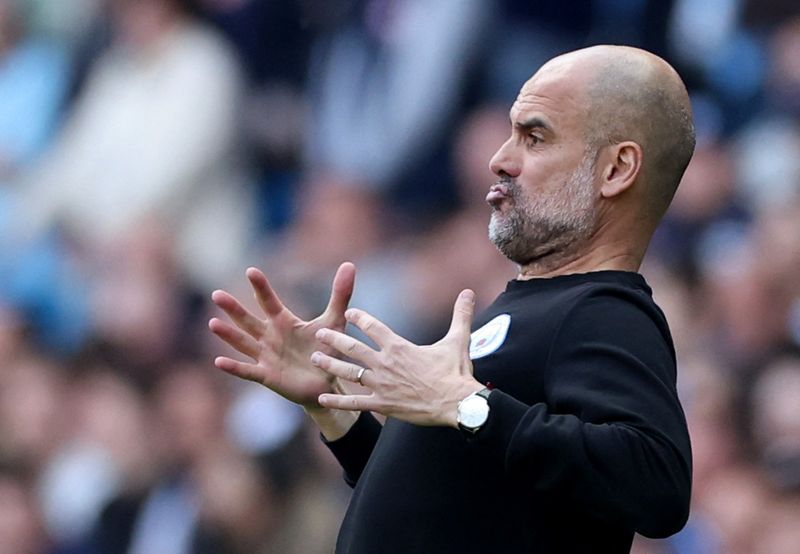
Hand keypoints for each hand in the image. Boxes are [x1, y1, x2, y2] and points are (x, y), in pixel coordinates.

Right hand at [209, 263, 354, 410]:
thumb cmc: (327, 349)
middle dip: (233, 308)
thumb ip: (340, 294)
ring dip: (228, 334)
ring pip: (243, 343)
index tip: (251, 271)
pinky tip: (219, 361)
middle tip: (217, 294)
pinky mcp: (267, 376)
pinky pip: (247, 371)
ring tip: (213, 323)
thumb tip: (349, 265)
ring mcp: (266, 356)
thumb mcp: (335, 321)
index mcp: (283, 322)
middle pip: (248, 320)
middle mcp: (270, 336)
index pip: (269, 301)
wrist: (327, 383)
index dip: (260, 287)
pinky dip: (234, 367)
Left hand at [310, 289, 482, 426]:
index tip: (349, 313)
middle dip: (334, 339)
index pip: (374, 327)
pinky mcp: (382, 404)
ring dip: (330, 365)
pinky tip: (321, 399)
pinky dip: (337, 401)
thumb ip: (461, 315)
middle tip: (319, 333)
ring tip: (315, 359)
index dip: (359, 318)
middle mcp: (385, 364)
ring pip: (349, 373)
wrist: (456, 403)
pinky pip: (354, 402)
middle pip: (353, 348)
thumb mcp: (458, 340)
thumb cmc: (456, 372)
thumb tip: (469, 292)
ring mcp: (381, 385)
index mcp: (399, 347)